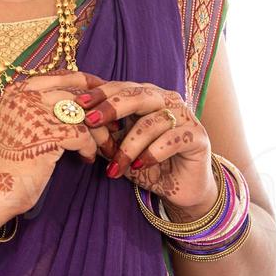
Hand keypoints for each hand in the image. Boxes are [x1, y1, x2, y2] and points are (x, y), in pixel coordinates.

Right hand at [0, 70, 111, 218]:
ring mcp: (35, 113)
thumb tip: (81, 100)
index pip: (61, 76)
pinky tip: (86, 159)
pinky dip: (89, 148)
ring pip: (82, 114)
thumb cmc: (12, 162)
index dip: (86, 83)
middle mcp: (25, 96)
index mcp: (18, 91)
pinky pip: (82, 135)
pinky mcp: (46, 134)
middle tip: (114, 124)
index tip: (104, 94)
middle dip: (100, 109)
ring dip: (98, 132)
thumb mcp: (23, 125)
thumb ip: (43, 107)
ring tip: (104, 147)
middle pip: (76, 93)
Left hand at [77, 81, 217, 216]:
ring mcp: (185, 116)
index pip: (122, 88)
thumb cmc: (149, 163)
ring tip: (116, 165)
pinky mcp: (197, 136)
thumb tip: (80, 126)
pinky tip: (140, 165)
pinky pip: (170, 139)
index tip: (78, 103)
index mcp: (148, 96)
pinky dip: (152, 153)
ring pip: (151, 122)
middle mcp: (167, 100)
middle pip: (138, 95)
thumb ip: (105, 136)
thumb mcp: (121, 149)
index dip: (100, 93)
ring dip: (129, 146)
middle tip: (91, 120)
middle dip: (112, 107)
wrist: (182, 188)